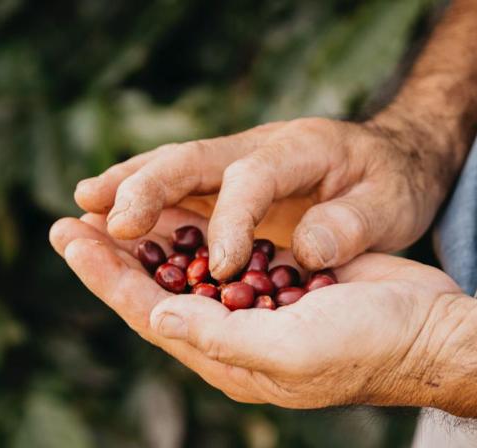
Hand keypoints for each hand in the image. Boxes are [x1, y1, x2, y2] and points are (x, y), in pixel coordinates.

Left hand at [50, 209, 465, 407]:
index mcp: (226, 357)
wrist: (431, 331)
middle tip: (66, 223)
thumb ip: (220, 336)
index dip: (105, 276)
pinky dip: (190, 233)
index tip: (69, 240)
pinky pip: (219, 253)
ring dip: (145, 241)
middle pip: (154, 289)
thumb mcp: (290, 350)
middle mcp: (231, 334)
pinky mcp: (278, 279)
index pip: (147, 312)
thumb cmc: (367, 347)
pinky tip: (170, 212)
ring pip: (183, 269)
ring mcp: (254, 306)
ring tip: (103, 214)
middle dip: (111, 257)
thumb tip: (155, 315)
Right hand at [73, 117, 449, 277]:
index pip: (250, 181)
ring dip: (124, 191)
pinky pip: (175, 191)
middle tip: (102, 220)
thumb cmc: (396, 183)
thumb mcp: (392, 203)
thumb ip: (353, 225)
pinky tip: (107, 221)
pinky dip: (139, 202)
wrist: (396, 158)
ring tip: (80, 212)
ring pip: (170, 172)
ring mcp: (235, 163)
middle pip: (189, 162)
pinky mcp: (225, 181)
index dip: (231, 224)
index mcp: (298, 150)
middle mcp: (254, 150)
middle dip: (144, 191)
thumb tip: (307, 251)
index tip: (220, 268)